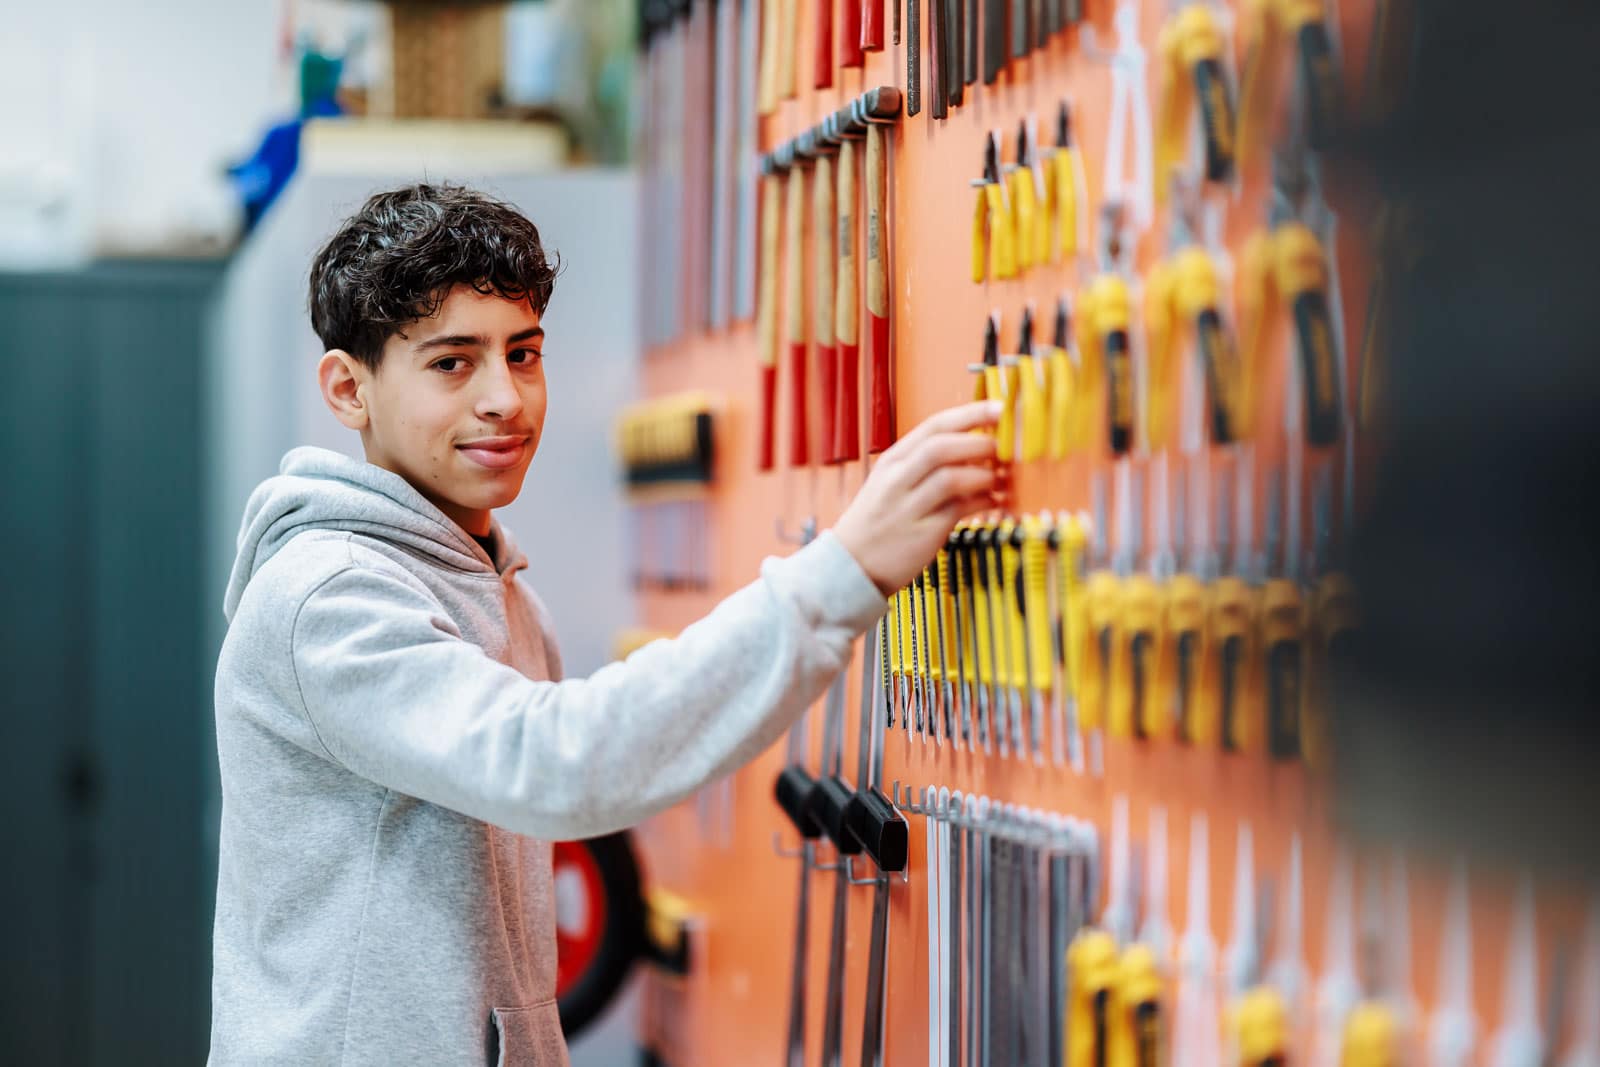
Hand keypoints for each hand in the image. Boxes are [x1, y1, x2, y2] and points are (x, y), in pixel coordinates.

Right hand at [832, 401, 1006, 594]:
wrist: (850, 565)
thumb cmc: (878, 522)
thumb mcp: (892, 483)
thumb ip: (926, 464)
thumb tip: (977, 447)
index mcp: (892, 460)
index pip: (934, 426)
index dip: (971, 414)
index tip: (999, 408)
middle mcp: (897, 480)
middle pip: (942, 447)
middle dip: (980, 444)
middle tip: (1002, 449)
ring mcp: (908, 507)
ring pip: (950, 478)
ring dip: (983, 475)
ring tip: (997, 478)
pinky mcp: (922, 533)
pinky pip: (958, 509)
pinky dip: (982, 501)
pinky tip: (992, 500)